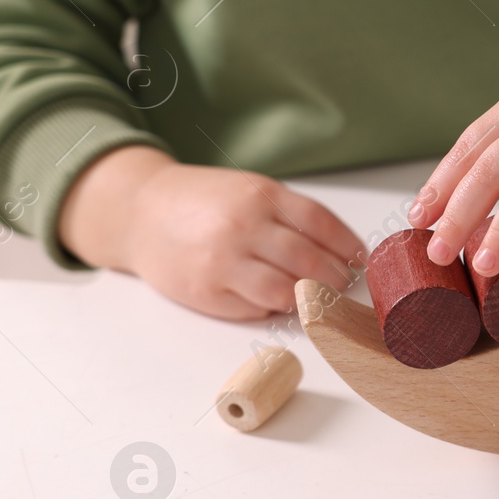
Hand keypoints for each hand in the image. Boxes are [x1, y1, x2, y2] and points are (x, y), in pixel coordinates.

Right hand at [59, 145, 364, 320]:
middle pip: (309, 261)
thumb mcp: (250, 190)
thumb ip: (290, 215)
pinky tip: (274, 299)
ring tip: (312, 296)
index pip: (322, 225)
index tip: (359, 260)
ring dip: (307, 299)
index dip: (348, 247)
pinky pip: (254, 308)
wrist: (139, 211)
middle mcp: (243, 226)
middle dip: (333, 279)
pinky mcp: (204, 291)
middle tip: (340, 285)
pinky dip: (271, 307)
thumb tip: (341, 250)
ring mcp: (222, 260)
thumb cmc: (204, 202)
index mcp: (261, 195)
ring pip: (286, 291)